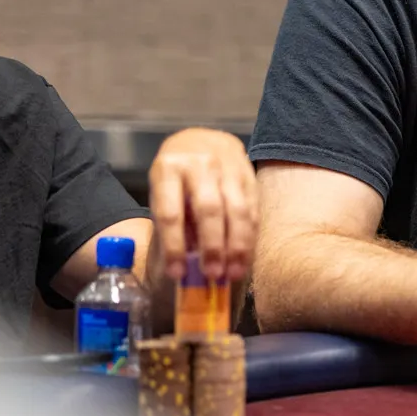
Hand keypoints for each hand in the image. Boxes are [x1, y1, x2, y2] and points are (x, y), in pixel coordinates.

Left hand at [148, 128, 257, 283]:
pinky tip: (245, 258)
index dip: (174, 246)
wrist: (203, 140)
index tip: (177, 274)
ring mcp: (228, 167)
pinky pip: (253, 210)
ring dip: (237, 245)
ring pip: (237, 210)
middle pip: (209, 209)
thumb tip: (185, 266)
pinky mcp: (249, 175)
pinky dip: (250, 237)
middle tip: (213, 275)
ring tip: (234, 273)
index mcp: (168, 169)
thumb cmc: (177, 175)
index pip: (171, 212)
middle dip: (213, 245)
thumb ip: (172, 222)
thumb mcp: (163, 191)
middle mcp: (200, 164)